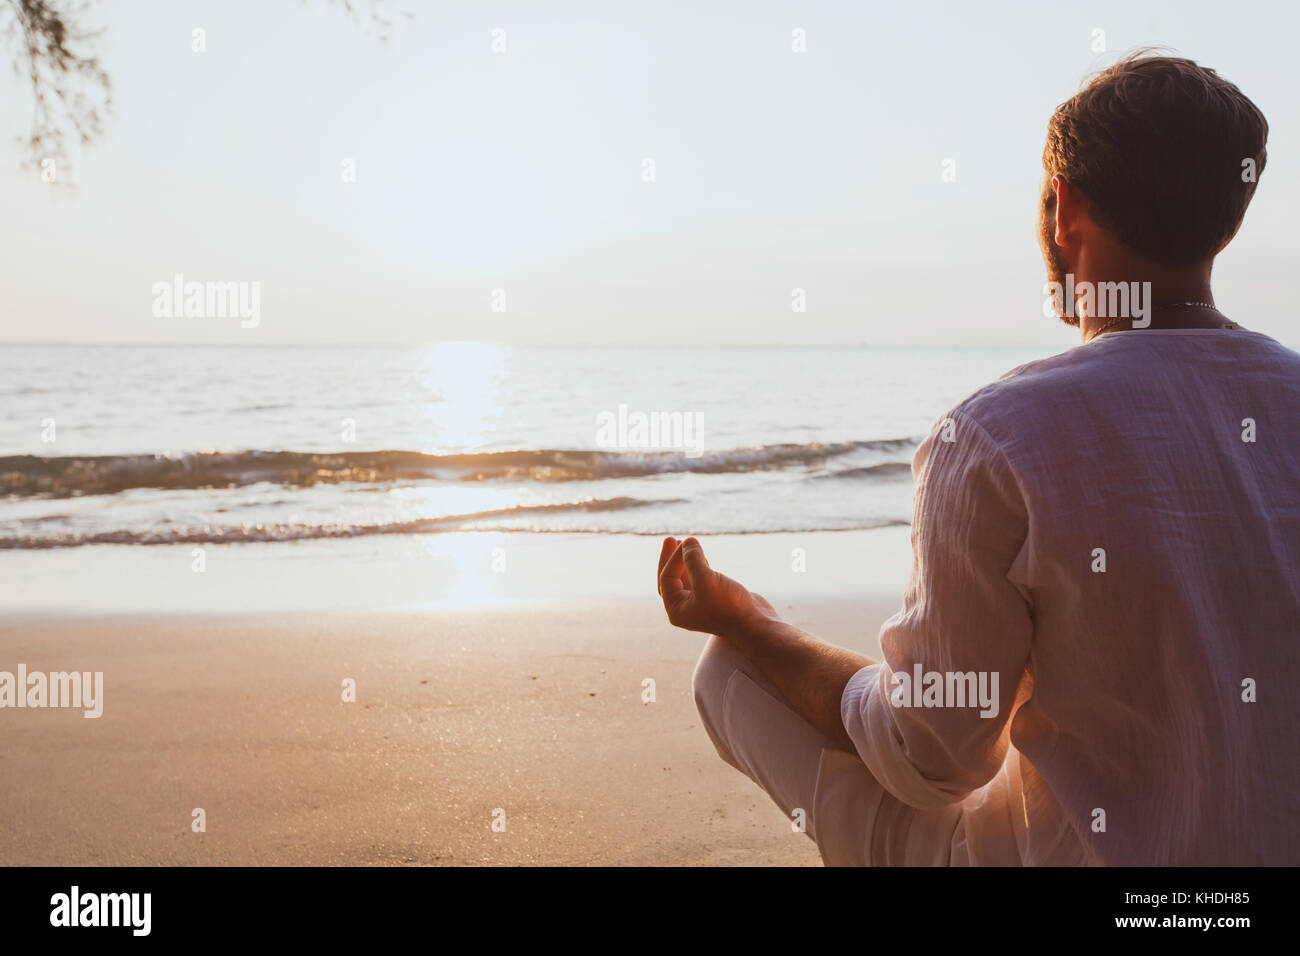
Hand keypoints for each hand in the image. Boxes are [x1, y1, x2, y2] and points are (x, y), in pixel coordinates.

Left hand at [656, 536, 777, 638]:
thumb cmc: (728, 606)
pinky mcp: (715, 600)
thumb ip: (693, 559)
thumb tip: (688, 541)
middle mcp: (685, 609)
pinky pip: (700, 580)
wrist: (756, 624)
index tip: (686, 541)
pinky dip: (700, 566)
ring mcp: (701, 605)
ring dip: (686, 561)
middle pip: (671, 579)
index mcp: (676, 610)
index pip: (667, 578)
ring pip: (686, 578)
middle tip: (671, 539)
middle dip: (671, 558)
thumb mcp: (706, 580)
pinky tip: (703, 557)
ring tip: (687, 543)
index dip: (673, 558)